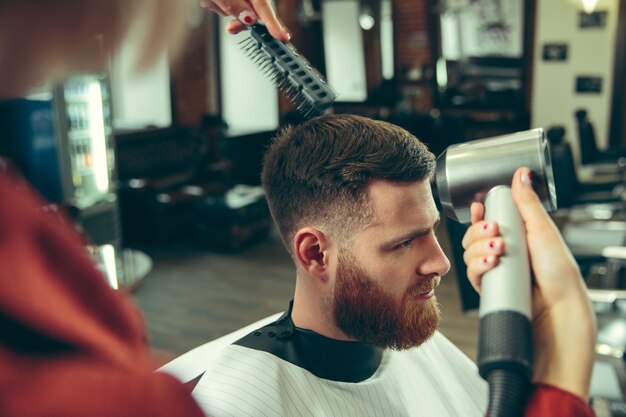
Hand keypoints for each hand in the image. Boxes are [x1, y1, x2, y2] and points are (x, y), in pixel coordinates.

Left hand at [201, 0, 289, 41]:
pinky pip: (222, 6)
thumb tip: (250, 19)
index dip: (274, 23)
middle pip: (252, 11)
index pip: (265, 6)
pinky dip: (214, 4)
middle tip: (232, 28)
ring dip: (220, 8)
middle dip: (239, 18)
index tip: (282, 37)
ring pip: (233, 10)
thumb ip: (235, 6)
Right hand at [461, 167, 595, 400]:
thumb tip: (521, 174)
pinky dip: (477, 267)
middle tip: (495, 232)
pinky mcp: (489, 288)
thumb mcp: (542, 230)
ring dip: (478, 249)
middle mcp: (505, 253)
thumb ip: (526, 203)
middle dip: (479, 232)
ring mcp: (496, 271)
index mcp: (518, 236)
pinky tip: (490, 266)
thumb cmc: (558, 274)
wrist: (558, 310)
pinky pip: (471, 273)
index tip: (480, 208)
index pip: (490, 219)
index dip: (481, 214)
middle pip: (474, 235)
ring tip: (498, 252)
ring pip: (469, 253)